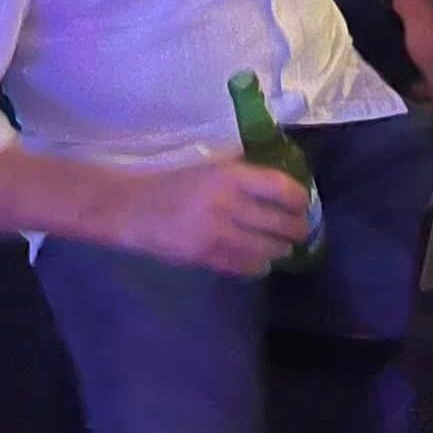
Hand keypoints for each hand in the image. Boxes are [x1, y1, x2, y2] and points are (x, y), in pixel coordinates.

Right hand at [108, 158, 308, 276]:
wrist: (129, 206)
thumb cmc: (173, 181)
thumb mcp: (211, 165)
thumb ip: (245, 176)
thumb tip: (283, 189)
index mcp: (231, 175)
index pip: (283, 189)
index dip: (301, 200)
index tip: (303, 204)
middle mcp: (228, 204)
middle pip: (281, 224)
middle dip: (297, 230)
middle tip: (299, 230)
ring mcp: (216, 234)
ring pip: (267, 249)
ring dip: (280, 250)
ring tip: (282, 247)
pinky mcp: (204, 257)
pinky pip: (244, 267)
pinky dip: (257, 266)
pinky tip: (259, 262)